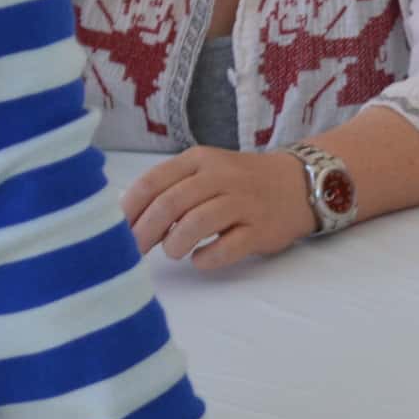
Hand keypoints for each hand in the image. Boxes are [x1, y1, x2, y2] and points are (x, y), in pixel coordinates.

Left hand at [120, 146, 316, 269]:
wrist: (301, 185)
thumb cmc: (242, 183)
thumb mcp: (207, 172)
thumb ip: (171, 188)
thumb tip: (125, 219)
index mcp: (201, 160)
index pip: (151, 183)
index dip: (128, 212)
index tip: (117, 232)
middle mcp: (222, 176)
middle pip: (169, 205)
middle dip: (144, 234)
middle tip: (136, 251)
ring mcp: (244, 202)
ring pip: (195, 224)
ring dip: (175, 245)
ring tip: (175, 252)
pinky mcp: (261, 229)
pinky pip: (225, 248)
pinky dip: (205, 258)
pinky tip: (202, 258)